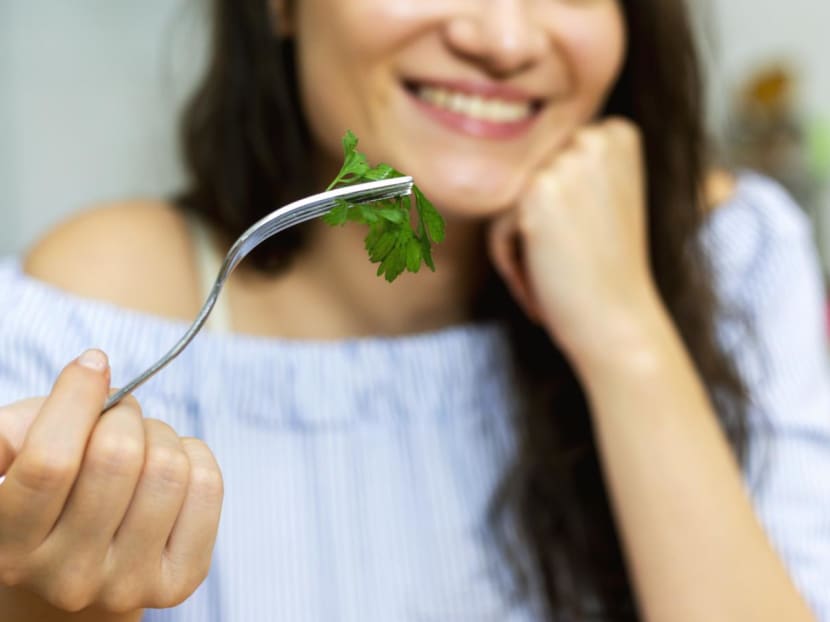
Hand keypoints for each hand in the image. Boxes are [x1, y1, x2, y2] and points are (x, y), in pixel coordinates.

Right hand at [0, 350, 222, 613]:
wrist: (83, 572)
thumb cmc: (51, 500)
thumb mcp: (17, 463)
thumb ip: (25, 425)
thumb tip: (90, 372)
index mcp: (12, 547)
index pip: (50, 463)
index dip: (76, 399)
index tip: (93, 364)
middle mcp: (68, 577)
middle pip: (118, 458)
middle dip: (122, 414)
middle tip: (117, 415)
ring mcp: (127, 585)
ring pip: (168, 468)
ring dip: (159, 434)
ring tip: (141, 444)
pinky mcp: (180, 581)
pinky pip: (207, 485)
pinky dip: (194, 456)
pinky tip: (170, 468)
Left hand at [487, 118, 662, 364]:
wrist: (617, 320)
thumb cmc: (603, 270)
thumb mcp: (599, 200)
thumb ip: (566, 167)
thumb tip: (494, 136)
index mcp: (617, 132)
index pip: (546, 163)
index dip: (556, 212)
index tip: (584, 240)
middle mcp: (596, 136)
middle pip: (524, 179)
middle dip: (532, 225)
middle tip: (570, 259)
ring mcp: (568, 160)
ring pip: (506, 203)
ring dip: (519, 244)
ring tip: (558, 268)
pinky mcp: (538, 189)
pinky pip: (496, 225)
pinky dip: (509, 259)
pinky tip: (544, 278)